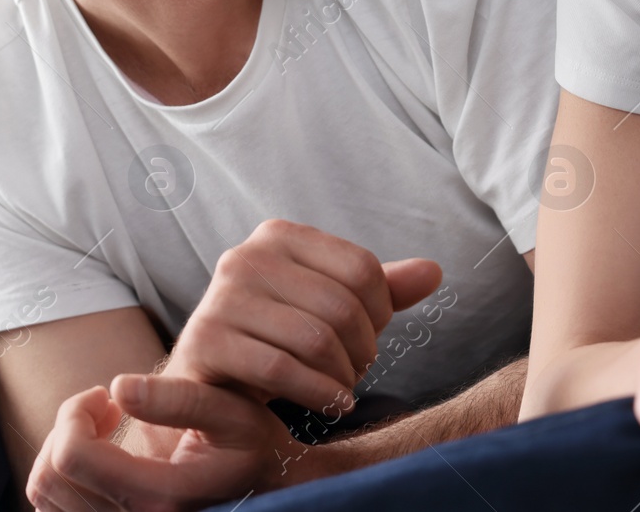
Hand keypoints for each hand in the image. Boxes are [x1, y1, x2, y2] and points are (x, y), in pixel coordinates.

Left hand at [27, 376, 310, 511]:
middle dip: (67, 427)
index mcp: (159, 497)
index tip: (105, 394)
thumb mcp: (232, 412)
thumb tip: (119, 386)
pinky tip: (102, 451)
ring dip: (65, 449)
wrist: (273, 490)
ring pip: (47, 494)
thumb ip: (178, 398)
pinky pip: (57, 506)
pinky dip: (67, 472)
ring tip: (104, 426)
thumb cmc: (255, 447)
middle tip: (104, 404)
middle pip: (50, 478)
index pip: (72, 457)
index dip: (74, 414)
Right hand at [136, 219, 438, 458]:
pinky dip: (318, 394)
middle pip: (340, 305)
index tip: (371, 337)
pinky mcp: (205, 340)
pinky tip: (330, 405)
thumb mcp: (330, 309)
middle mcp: (246, 256)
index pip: (361, 267)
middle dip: (362, 350)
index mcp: (279, 235)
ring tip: (342, 389)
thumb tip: (434, 271)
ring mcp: (220, 297)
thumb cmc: (278, 339)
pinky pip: (280, 369)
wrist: (210, 383)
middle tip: (356, 372)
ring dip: (342, 377)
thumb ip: (379, 289)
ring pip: (314, 339)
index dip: (381, 312)